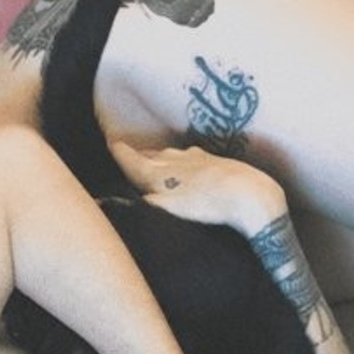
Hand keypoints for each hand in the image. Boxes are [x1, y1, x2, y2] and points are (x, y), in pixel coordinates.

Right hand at [110, 140, 286, 236]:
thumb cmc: (204, 205)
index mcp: (155, 174)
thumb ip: (138, 206)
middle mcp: (172, 161)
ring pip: (168, 154)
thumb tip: (105, 202)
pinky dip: (178, 158)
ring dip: (156, 156)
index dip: (119, 153)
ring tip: (149, 157)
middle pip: (148, 156)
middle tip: (124, 151)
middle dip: (135, 154)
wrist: (247, 193)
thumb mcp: (166, 209)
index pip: (130, 160)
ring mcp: (193, 158)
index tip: (110, 143)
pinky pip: (187, 156)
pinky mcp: (212, 160)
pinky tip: (184, 160)